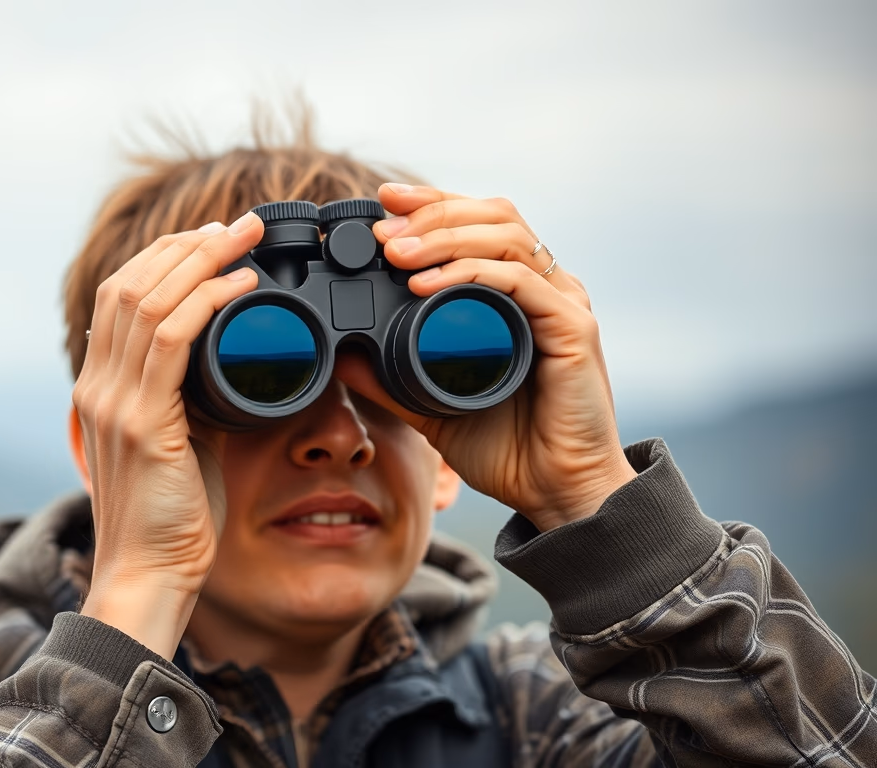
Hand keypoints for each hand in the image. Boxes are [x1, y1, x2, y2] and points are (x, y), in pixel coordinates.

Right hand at [73, 211, 261, 655]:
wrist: (149, 576)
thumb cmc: (172, 519)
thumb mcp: (178, 444)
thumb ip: (188, 401)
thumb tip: (231, 366)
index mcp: (101, 388)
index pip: (120, 297)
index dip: (164, 258)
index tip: (212, 240)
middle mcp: (97, 385)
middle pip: (131, 284)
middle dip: (187, 244)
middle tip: (239, 224)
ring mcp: (113, 401)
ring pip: (148, 300)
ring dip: (201, 258)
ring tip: (245, 236)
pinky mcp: (141, 421)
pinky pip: (170, 340)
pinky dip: (207, 301)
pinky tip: (240, 284)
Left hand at [336, 183, 636, 531]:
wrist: (557, 495)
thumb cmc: (509, 449)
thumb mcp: (432, 405)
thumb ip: (391, 379)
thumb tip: (343, 356)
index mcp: (517, 295)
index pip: (480, 223)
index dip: (434, 204)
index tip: (384, 203)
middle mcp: (545, 289)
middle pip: (494, 214)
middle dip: (433, 211)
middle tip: (381, 228)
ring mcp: (562, 304)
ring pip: (507, 236)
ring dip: (445, 236)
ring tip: (396, 253)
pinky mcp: (573, 329)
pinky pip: (521, 281)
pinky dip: (471, 273)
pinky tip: (427, 285)